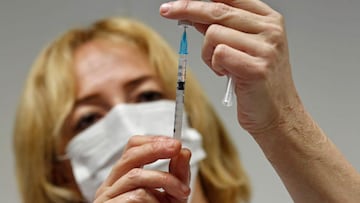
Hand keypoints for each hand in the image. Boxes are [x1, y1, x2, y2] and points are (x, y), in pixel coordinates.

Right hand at [94, 135, 190, 202]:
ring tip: (182, 191)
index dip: (152, 140)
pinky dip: (154, 199)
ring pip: (135, 175)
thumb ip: (177, 175)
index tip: (173, 142)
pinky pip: (135, 196)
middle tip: (177, 147)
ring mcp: (107, 197)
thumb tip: (183, 152)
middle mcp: (111, 184)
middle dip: (156, 148)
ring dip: (164, 179)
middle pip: (129, 155)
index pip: (132, 147)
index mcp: (123, 177)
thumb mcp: (172, 195)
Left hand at [160, 0, 301, 135]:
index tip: (178, 1)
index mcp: (269, 20)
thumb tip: (194, 13)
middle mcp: (270, 30)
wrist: (277, 114)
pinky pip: (218, 54)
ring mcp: (266, 48)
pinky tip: (227, 74)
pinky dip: (215, 65)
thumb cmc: (257, 82)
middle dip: (187, 9)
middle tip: (166, 11)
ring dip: (208, 53)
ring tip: (222, 67)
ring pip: (213, 34)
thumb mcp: (242, 48)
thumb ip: (222, 28)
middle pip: (218, 10)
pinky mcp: (257, 68)